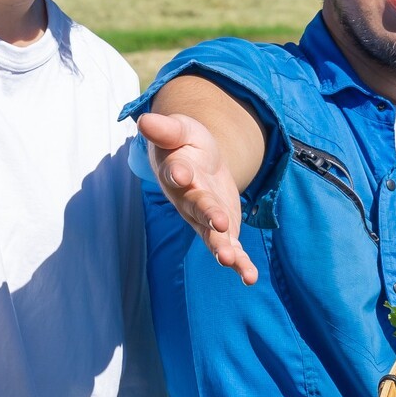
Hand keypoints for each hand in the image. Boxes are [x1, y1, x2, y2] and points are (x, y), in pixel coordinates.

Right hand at [138, 112, 257, 284]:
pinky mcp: (222, 230)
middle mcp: (188, 200)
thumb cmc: (186, 144)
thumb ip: (167, 128)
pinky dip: (239, 263)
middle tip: (218, 222)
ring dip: (221, 248)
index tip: (181, 174)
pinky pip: (230, 249)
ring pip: (211, 235)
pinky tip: (249, 277)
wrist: (198, 162)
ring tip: (229, 260)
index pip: (176, 172)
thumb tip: (145, 119)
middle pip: (197, 208)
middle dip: (208, 215)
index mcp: (177, 172)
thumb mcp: (181, 129)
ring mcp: (204, 219)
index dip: (178, 173)